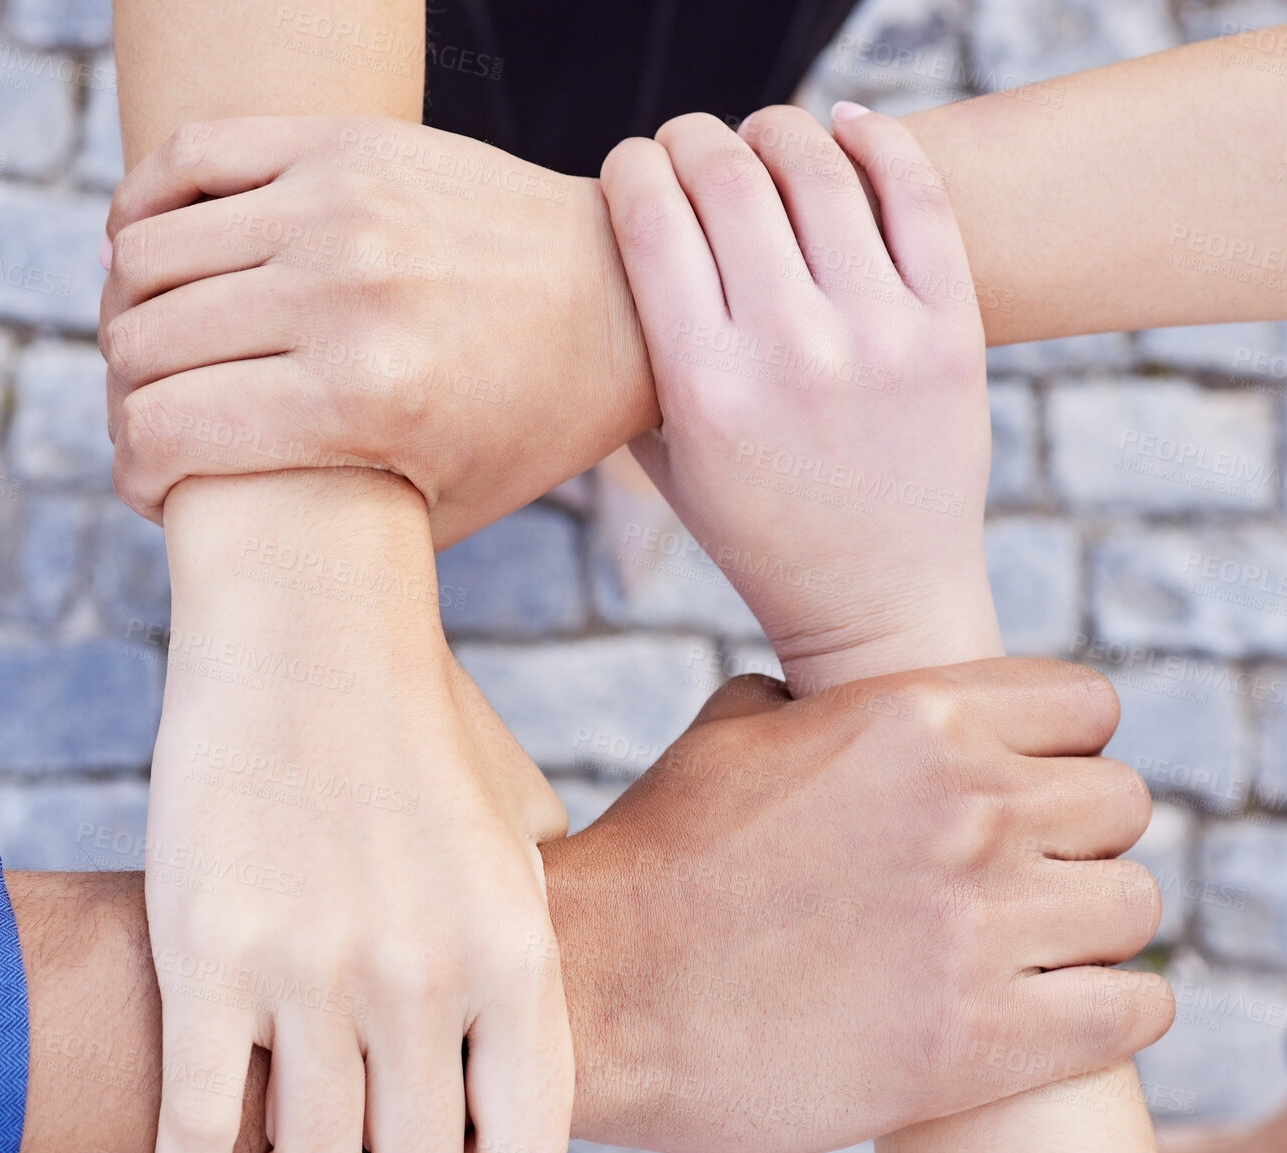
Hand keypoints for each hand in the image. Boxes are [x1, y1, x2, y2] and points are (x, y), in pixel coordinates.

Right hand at [98, 116, 656, 546]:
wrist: (618, 300)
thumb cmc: (529, 423)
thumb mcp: (442, 510)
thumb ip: (330, 518)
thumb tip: (212, 508)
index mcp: (363, 402)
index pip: (162, 431)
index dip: (135, 472)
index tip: (153, 484)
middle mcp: (341, 295)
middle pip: (142, 345)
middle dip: (129, 399)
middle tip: (158, 418)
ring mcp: (338, 205)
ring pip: (146, 254)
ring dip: (130, 313)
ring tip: (162, 347)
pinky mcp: (344, 144)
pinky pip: (188, 157)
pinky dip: (146, 209)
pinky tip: (155, 253)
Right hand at [147, 471, 570, 1152]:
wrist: (312, 628)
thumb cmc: (425, 728)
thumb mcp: (521, 827)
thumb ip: (533, 940)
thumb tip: (505, 1047)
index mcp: (516, 951)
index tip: (447, 1130)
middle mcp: (427, 975)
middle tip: (360, 1143)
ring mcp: (315, 968)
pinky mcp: (209, 953)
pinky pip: (197, 1129)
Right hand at [554, 665, 1170, 1152]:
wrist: (596, 995)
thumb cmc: (655, 862)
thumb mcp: (727, 735)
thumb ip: (810, 700)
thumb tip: (829, 698)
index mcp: (914, 717)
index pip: (1090, 705)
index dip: (1061, 746)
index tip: (1024, 788)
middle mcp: (967, 807)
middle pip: (1124, 802)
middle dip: (1076, 835)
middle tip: (1016, 875)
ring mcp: (980, 926)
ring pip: (1134, 903)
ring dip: (1089, 925)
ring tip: (1027, 947)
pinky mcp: (981, 1042)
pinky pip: (1135, 1008)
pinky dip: (1110, 1008)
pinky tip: (1054, 1011)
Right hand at [601, 104, 999, 691]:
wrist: (880, 600)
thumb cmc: (761, 535)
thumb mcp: (672, 467)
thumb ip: (641, 365)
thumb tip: (631, 253)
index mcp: (706, 389)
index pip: (651, 221)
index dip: (629, 169)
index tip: (628, 169)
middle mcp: (792, 351)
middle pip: (726, 177)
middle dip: (690, 138)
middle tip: (685, 143)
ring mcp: (881, 335)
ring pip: (818, 168)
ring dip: (774, 128)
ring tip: (760, 135)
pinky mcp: (951, 331)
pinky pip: (916, 195)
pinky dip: (876, 139)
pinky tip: (843, 126)